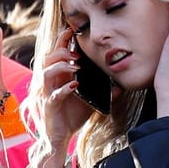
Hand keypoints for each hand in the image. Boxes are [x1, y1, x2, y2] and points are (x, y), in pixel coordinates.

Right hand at [37, 27, 94, 148]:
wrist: (60, 137)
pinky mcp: (49, 106)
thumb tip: (122, 85)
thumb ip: (104, 90)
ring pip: (46, 73)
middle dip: (61, 50)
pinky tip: (76, 86)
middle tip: (78, 53)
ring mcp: (47, 93)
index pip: (56, 53)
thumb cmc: (73, 116)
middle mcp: (50, 82)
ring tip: (76, 66)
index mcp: (58, 77)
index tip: (72, 30)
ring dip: (61, 66)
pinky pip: (54, 94)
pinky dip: (64, 89)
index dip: (62, 40)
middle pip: (48, 58)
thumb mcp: (91, 99)